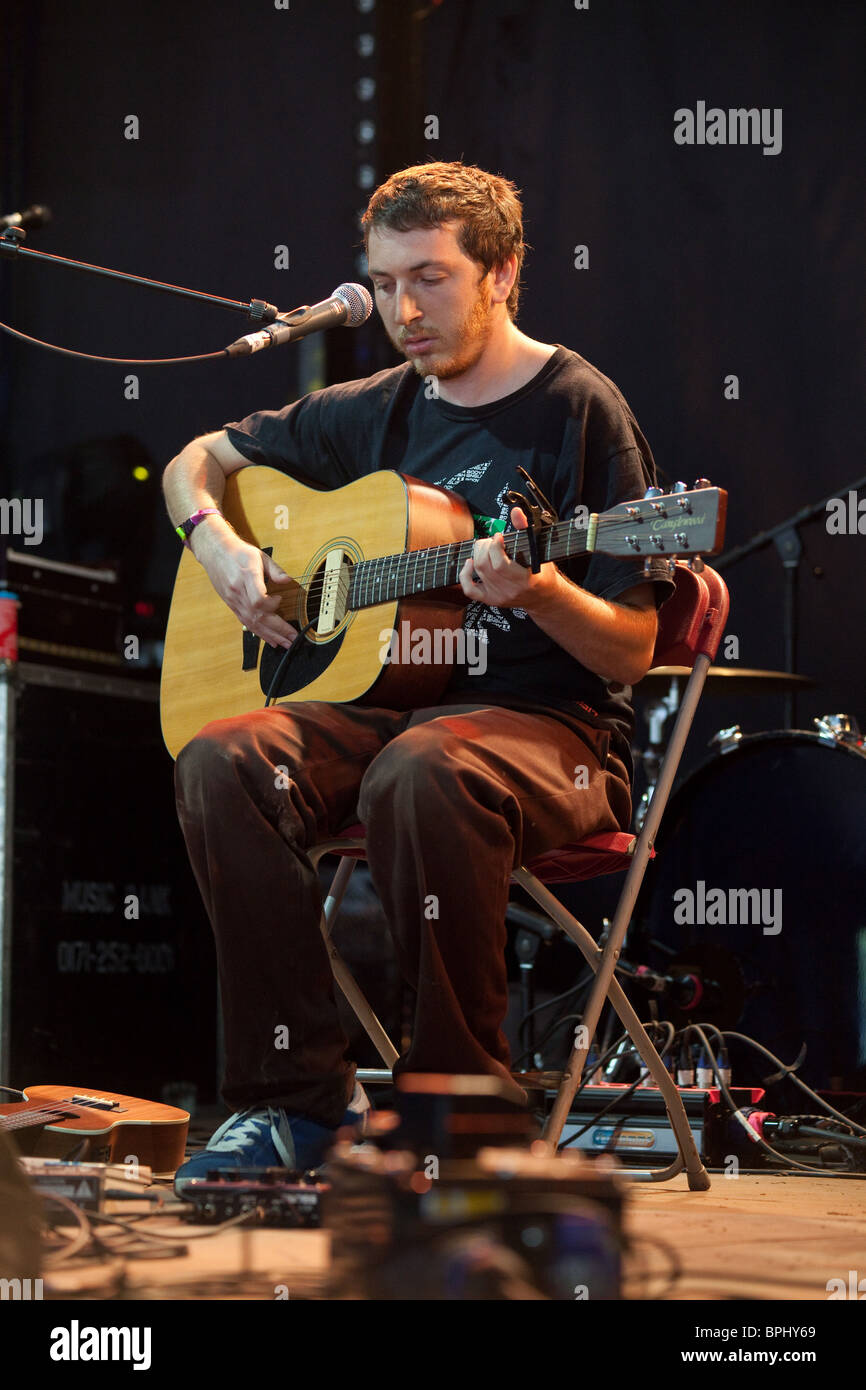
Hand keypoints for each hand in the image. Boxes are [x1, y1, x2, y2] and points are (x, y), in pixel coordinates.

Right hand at [193, 525, 297, 648]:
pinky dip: (259, 633)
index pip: (257, 599)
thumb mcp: (259, 555)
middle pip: (257, 616)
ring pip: (251, 622)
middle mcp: (238, 592)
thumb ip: (275, 569)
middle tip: (292, 638)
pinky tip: (269, 639)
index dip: (270, 605)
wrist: (214, 552)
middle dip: (277, 629)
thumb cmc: (238, 552)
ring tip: (284, 643)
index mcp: (246, 576)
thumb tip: (287, 580)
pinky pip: (246, 622)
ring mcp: (234, 600)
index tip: (279, 599)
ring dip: (270, 635)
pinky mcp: (232, 605)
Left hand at [458, 506, 559, 610]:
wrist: (544, 595)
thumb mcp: (537, 550)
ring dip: (477, 554)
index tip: (499, 537)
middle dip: (484, 547)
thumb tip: (516, 512)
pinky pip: (469, 590)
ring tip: (486, 548)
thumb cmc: (542, 573)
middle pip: (485, 565)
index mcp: (524, 579)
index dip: (495, 547)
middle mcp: (510, 589)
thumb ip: (525, 529)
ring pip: (478, 572)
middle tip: (491, 541)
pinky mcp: (490, 599)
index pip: (500, 564)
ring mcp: (499, 596)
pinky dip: (465, 575)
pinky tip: (470, 563)